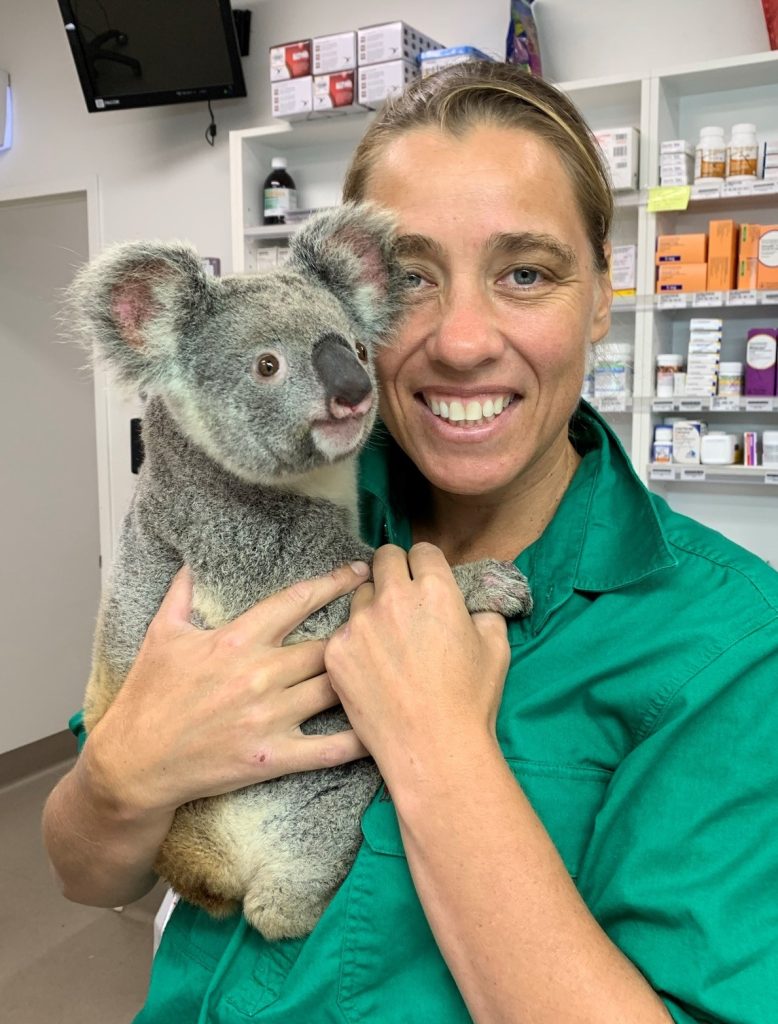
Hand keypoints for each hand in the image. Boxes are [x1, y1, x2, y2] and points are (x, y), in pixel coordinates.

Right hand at [86, 562, 370, 816]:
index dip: (334, 583)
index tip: (360, 572)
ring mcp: (269, 717)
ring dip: (361, 678)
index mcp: (237, 640)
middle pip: (328, 646)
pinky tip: (381, 729)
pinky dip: (358, 739)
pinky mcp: (273, 756)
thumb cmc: (147, 698)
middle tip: (385, 625)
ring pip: (334, 689)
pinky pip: (328, 748)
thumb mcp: (161, 635)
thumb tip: (190, 565)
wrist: (134, 762)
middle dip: (358, 633)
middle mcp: (260, 674)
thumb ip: (182, 595)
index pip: (297, 601)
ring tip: (388, 668)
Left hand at [323, 543, 510, 784]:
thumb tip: (472, 603)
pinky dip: (355, 643)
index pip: (421, 550)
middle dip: (394, 569)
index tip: (424, 578)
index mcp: (435, 590)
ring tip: (387, 641)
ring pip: (360, 596)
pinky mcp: (336, 652)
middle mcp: (393, 598)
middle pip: (384, 558)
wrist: (433, 749)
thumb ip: (483, 612)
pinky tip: (372, 668)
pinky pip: (343, 633)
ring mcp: (359, 625)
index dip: (425, 564)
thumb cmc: (469, 701)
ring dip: (372, 607)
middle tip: (401, 596)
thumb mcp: (496, 648)